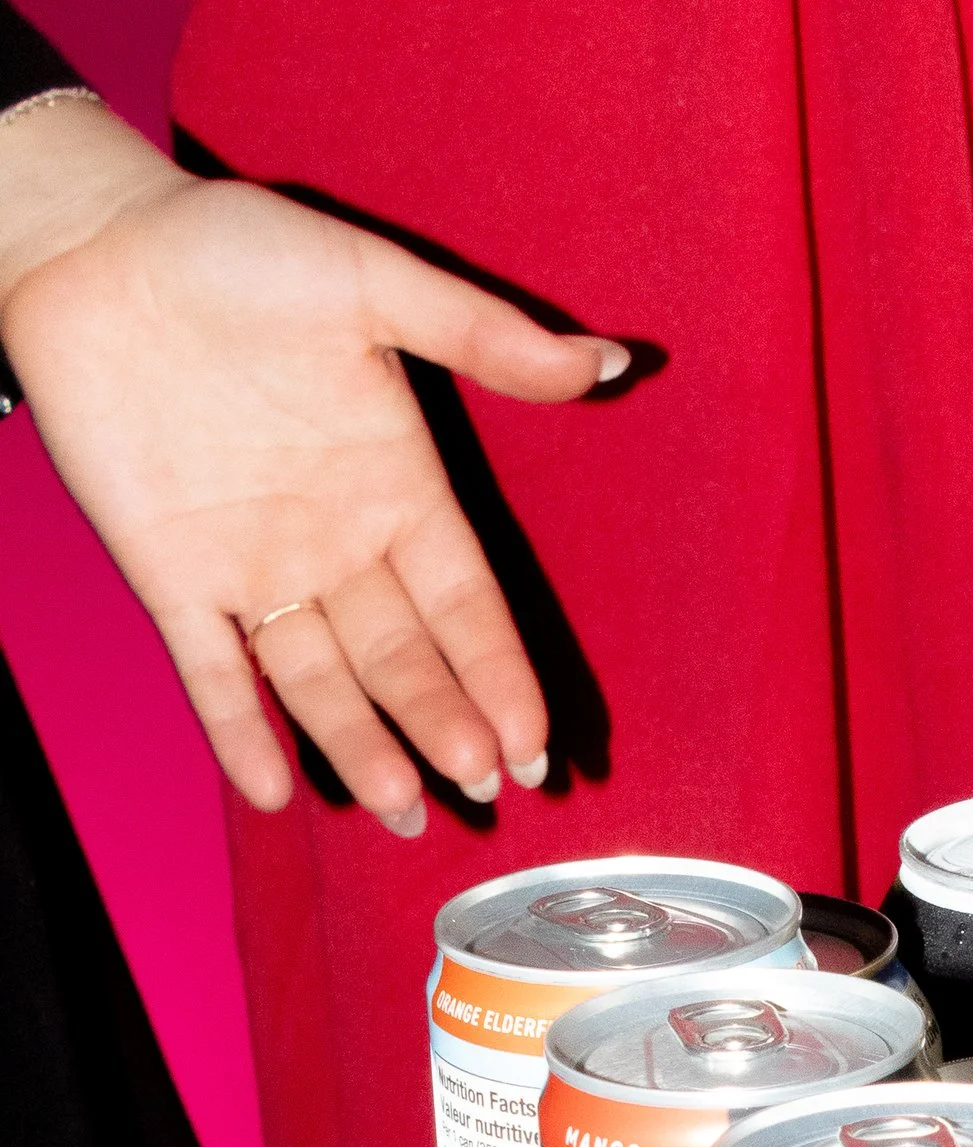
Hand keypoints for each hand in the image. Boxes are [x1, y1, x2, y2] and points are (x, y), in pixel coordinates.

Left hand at [0, 101, 627, 832]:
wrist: (94, 246)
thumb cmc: (231, 250)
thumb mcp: (370, 284)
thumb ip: (482, 337)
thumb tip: (611, 365)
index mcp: (394, 486)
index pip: (465, 604)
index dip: (500, 674)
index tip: (534, 743)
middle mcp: (334, 543)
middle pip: (404, 659)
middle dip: (445, 725)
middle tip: (484, 784)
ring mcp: (253, 568)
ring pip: (321, 682)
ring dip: (362, 746)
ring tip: (405, 807)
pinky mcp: (172, 578)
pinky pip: (212, 673)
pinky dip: (240, 732)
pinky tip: (274, 791)